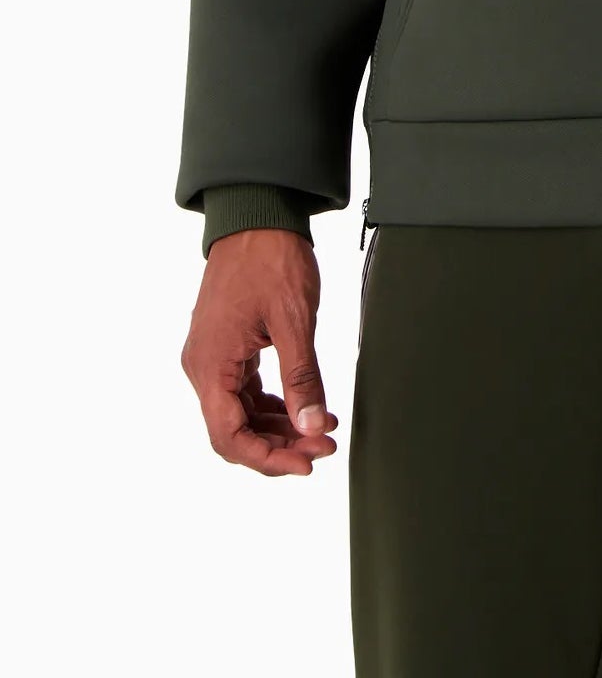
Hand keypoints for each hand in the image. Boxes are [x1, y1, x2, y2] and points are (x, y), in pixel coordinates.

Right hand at [181, 228, 337, 475]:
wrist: (258, 213)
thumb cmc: (272, 259)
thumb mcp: (294, 321)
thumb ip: (302, 377)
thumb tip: (310, 427)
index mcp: (211, 365)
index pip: (229, 436)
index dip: (267, 459)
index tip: (306, 464)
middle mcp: (203, 366)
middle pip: (233, 430)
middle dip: (279, 445)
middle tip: (323, 446)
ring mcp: (214, 356)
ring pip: (241, 413)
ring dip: (280, 427)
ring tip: (321, 428)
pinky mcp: (227, 347)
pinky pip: (246, 391)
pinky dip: (275, 404)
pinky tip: (306, 407)